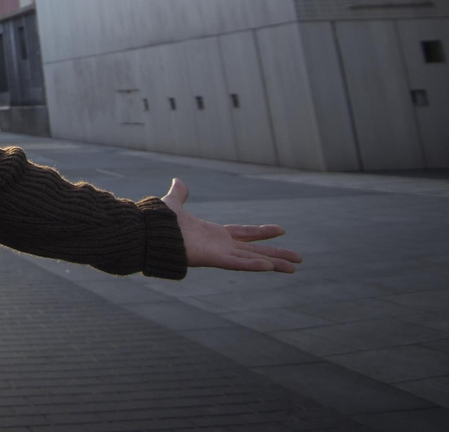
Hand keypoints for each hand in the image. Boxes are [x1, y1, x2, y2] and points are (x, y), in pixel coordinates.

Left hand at [162, 178, 300, 272]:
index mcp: (214, 234)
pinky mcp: (213, 259)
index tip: (281, 230)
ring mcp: (219, 254)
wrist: (149, 233)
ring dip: (273, 263)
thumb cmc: (160, 224)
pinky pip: (237, 263)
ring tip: (294, 268)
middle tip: (299, 259)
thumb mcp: (174, 204)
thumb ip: (180, 194)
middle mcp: (220, 246)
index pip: (244, 233)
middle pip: (255, 250)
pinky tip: (270, 266)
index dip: (262, 232)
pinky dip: (253, 265)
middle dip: (277, 254)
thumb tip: (178, 181)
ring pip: (252, 260)